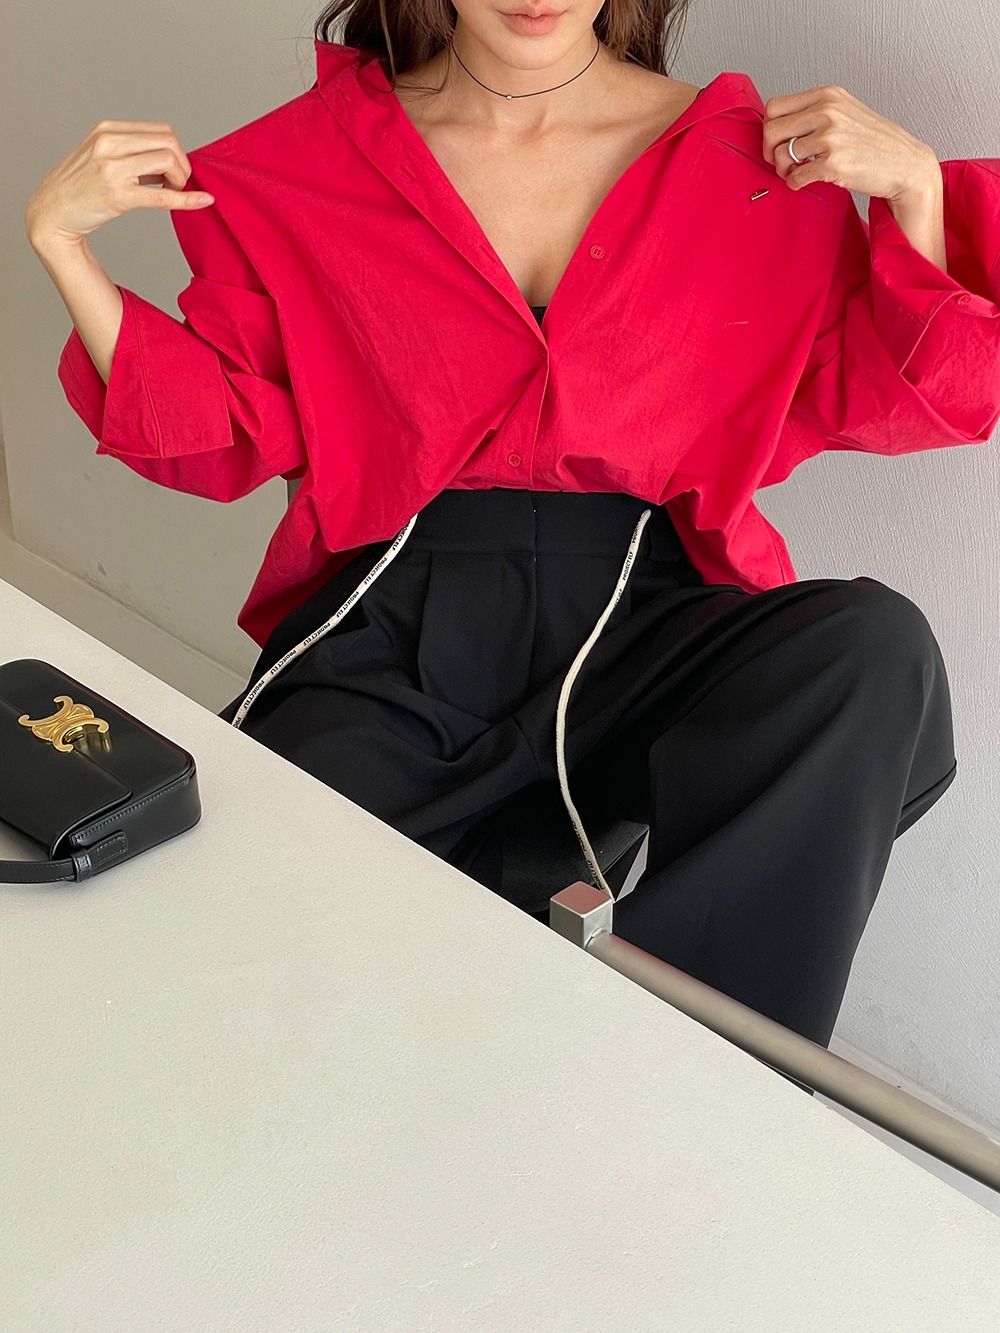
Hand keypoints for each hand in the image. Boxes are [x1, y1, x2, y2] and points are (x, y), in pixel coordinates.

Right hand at [24, 120, 213, 250]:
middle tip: (177, 183)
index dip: (175, 150)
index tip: (172, 170)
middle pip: (168, 141)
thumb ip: (132, 154)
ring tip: (172, 191)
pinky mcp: (118, 195)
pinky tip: (203, 201)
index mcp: (106, 130)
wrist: (51, 213)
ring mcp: (112, 168)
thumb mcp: (101, 157)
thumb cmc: (79, 188)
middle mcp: (108, 143)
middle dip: (182, 163)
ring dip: (181, 178)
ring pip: (168, 159)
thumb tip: (171, 160)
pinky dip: (187, 199)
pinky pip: (162, 195)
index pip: (160, 130)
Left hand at [761, 85, 939, 202]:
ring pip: (780, 154)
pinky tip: (805, 181)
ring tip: (796, 172)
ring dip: (783, 169)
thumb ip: (815, 112)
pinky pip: (795, 177)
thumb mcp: (846, 112)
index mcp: (827, 96)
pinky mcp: (833, 164)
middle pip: (771, 130)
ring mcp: (831, 137)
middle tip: (781, 161)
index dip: (770, 127)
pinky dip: (795, 183)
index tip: (777, 141)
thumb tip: (778, 123)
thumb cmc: (875, 142)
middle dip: (770, 150)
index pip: (775, 107)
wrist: (905, 164)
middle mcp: (827, 112)